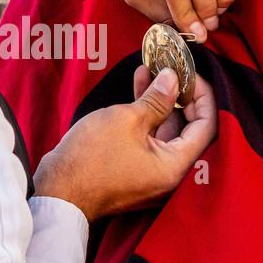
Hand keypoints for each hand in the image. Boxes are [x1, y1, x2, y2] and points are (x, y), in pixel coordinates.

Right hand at [33, 66, 216, 221]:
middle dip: (181, 96)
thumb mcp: (126, 120)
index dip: (202, 96)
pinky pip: (149, 140)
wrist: (57, 192)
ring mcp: (151, 174)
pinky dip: (146, 117)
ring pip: (166, 133)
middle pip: (188, 130)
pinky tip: (138, 88)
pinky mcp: (134, 170)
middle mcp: (169, 174)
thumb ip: (156, 99)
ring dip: (160, 102)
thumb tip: (173, 79)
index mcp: (175, 167)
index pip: (206, 127)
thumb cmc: (91, 158)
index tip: (190, 74)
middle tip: (173, 69)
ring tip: (151, 70)